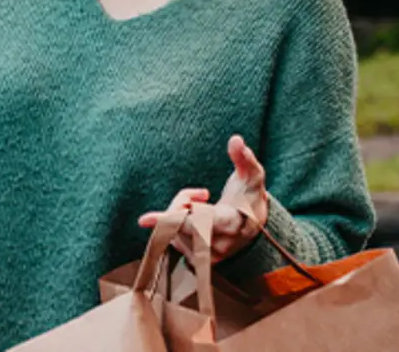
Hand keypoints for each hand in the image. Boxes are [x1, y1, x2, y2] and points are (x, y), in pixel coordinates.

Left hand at [137, 134, 269, 262]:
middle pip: (180, 221)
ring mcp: (206, 255)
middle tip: (201, 193)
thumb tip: (236, 140)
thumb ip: (244, 158)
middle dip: (182, 201)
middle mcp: (218, 244)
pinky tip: (194, 219)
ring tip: (202, 205)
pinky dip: (177, 225)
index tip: (143, 219)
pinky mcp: (196, 259)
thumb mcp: (252, 175)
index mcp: (231, 223)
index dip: (172, 219)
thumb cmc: (250, 196)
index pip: (199, 221)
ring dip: (180, 212)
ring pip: (174, 230)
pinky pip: (173, 239)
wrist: (255, 227)